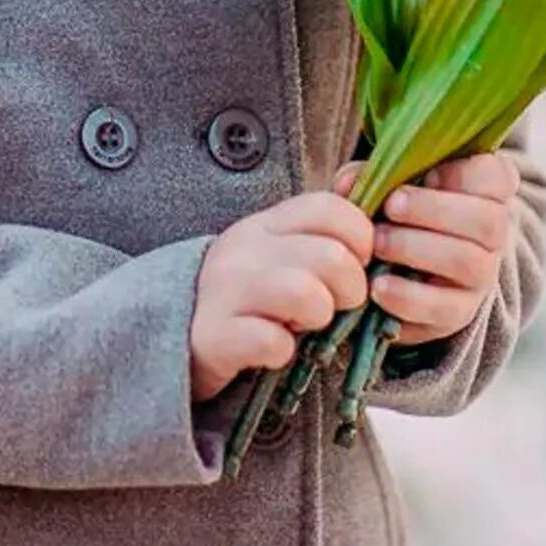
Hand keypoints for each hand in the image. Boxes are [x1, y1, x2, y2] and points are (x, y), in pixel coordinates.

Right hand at [187, 192, 373, 400]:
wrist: (179, 333)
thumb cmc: (250, 293)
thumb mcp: (280, 250)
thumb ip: (321, 229)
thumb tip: (365, 195)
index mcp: (266, 222)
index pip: (329, 207)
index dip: (361, 238)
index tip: (357, 264)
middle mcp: (244, 249)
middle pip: (330, 256)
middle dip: (351, 289)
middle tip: (335, 304)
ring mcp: (225, 290)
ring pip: (305, 294)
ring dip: (318, 317)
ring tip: (305, 324)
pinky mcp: (214, 335)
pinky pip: (272, 342)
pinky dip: (283, 351)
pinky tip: (275, 350)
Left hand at [331, 151, 517, 348]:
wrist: (399, 275)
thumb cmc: (397, 216)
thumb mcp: (388, 188)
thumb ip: (370, 177)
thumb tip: (347, 183)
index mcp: (484, 193)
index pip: (498, 176)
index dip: (466, 174)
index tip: (429, 174)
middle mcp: (493, 236)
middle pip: (488, 221)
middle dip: (433, 209)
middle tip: (391, 206)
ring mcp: (480, 277)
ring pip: (468, 261)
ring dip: (416, 248)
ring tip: (378, 243)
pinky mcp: (459, 313)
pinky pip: (444, 308)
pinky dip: (408, 296)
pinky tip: (378, 285)